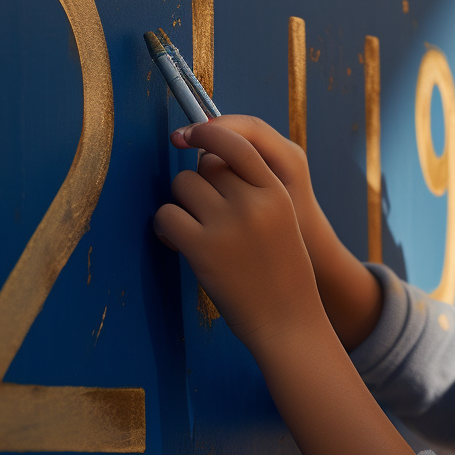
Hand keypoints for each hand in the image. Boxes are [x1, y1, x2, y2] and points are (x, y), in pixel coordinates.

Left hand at [172, 115, 382, 350]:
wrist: (288, 322)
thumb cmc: (282, 273)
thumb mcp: (283, 221)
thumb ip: (255, 190)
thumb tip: (209, 161)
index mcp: (277, 193)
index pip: (238, 144)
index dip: (209, 132)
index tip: (191, 133)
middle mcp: (252, 203)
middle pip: (206, 165)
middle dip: (200, 182)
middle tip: (205, 210)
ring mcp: (226, 225)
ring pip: (183, 185)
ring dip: (181, 203)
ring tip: (192, 229)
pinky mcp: (201, 248)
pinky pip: (166, 215)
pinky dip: (166, 226)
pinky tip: (177, 242)